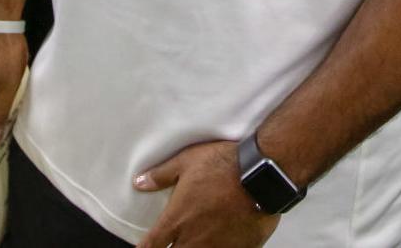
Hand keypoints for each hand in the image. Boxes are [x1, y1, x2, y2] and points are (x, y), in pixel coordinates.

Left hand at [133, 141, 278, 247]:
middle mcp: (192, 239)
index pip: (150, 245)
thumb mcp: (188, 161)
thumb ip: (162, 175)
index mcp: (177, 220)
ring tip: (198, 241)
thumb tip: (139, 182)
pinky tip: (222, 242)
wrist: (260, 173)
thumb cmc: (223, 165)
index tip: (146, 246)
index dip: (145, 247)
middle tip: (176, 240)